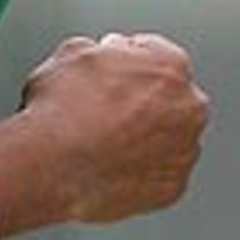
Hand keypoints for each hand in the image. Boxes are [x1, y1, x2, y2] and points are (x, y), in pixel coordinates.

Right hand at [0, 30, 210, 236]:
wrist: (52, 167)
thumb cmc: (62, 110)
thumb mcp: (74, 51)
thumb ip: (106, 50)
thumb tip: (104, 58)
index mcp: (171, 66)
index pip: (155, 53)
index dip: (127, 59)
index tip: (113, 69)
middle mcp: (188, 108)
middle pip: (169, 95)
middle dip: (144, 97)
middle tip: (107, 104)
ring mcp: (183, 152)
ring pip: (168, 135)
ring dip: (146, 134)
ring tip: (106, 138)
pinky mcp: (171, 188)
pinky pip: (160, 171)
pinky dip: (142, 167)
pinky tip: (112, 162)